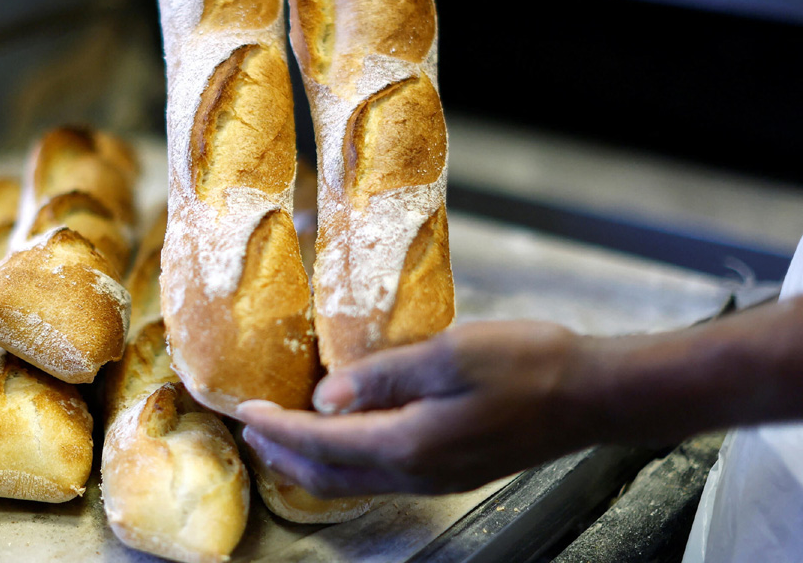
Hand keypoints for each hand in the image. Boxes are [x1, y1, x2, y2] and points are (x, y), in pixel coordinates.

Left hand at [237, 321, 600, 496]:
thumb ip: (382, 375)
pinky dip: (344, 461)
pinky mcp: (450, 470)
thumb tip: (324, 397)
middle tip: (252, 429)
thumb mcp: (449, 353)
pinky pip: (380, 475)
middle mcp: (416, 472)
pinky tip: (342, 438)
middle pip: (329, 475)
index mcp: (409, 444)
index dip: (278, 429)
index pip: (321, 443)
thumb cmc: (527, 365)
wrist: (591, 395)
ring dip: (310, 462)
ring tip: (282, 437)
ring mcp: (435, 477)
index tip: (245, 411)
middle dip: (284, 454)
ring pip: (353, 481)